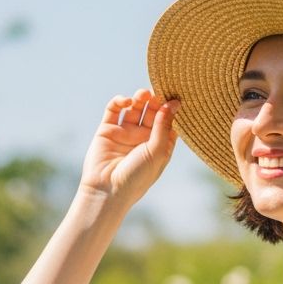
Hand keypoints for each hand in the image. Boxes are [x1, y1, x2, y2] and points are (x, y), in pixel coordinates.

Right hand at [78, 89, 178, 204]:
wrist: (107, 190)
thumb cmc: (137, 177)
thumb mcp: (157, 151)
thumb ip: (164, 126)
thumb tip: (173, 103)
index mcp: (159, 145)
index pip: (168, 121)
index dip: (171, 109)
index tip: (175, 97)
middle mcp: (143, 138)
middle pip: (152, 112)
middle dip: (155, 101)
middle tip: (157, 93)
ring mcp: (125, 133)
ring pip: (135, 108)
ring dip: (140, 98)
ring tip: (142, 94)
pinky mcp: (107, 130)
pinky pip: (114, 110)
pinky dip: (120, 101)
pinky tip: (126, 101)